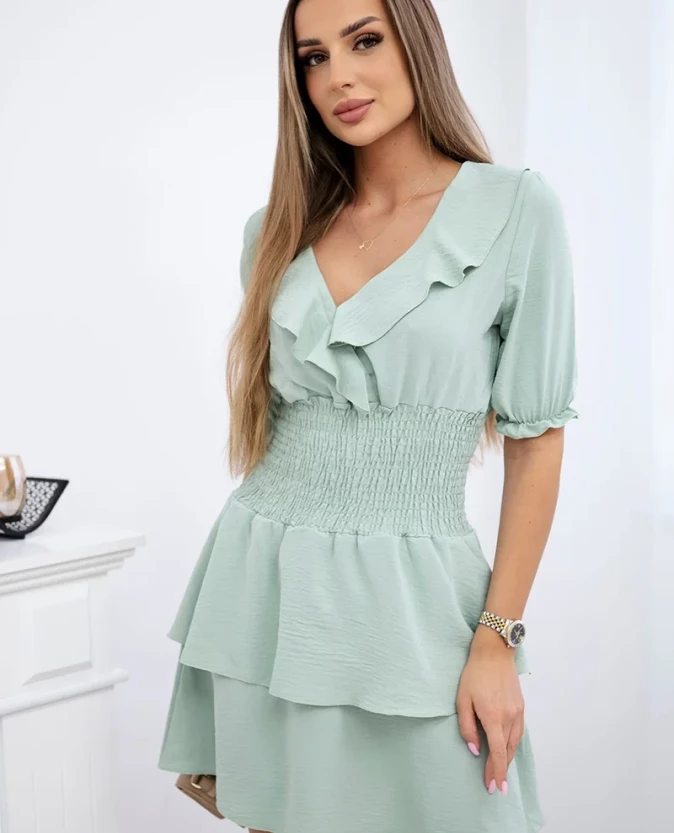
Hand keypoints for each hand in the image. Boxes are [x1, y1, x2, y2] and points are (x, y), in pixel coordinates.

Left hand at [456, 626, 524, 795]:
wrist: (494, 653)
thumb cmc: (474, 674)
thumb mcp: (462, 699)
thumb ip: (467, 727)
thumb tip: (475, 749)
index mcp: (493, 717)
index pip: (498, 753)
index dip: (495, 772)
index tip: (494, 787)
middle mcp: (509, 717)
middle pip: (508, 752)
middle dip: (502, 771)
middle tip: (496, 786)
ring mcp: (518, 712)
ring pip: (515, 744)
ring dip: (508, 760)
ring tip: (500, 772)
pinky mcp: (521, 707)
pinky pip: (518, 732)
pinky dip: (513, 745)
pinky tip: (507, 750)